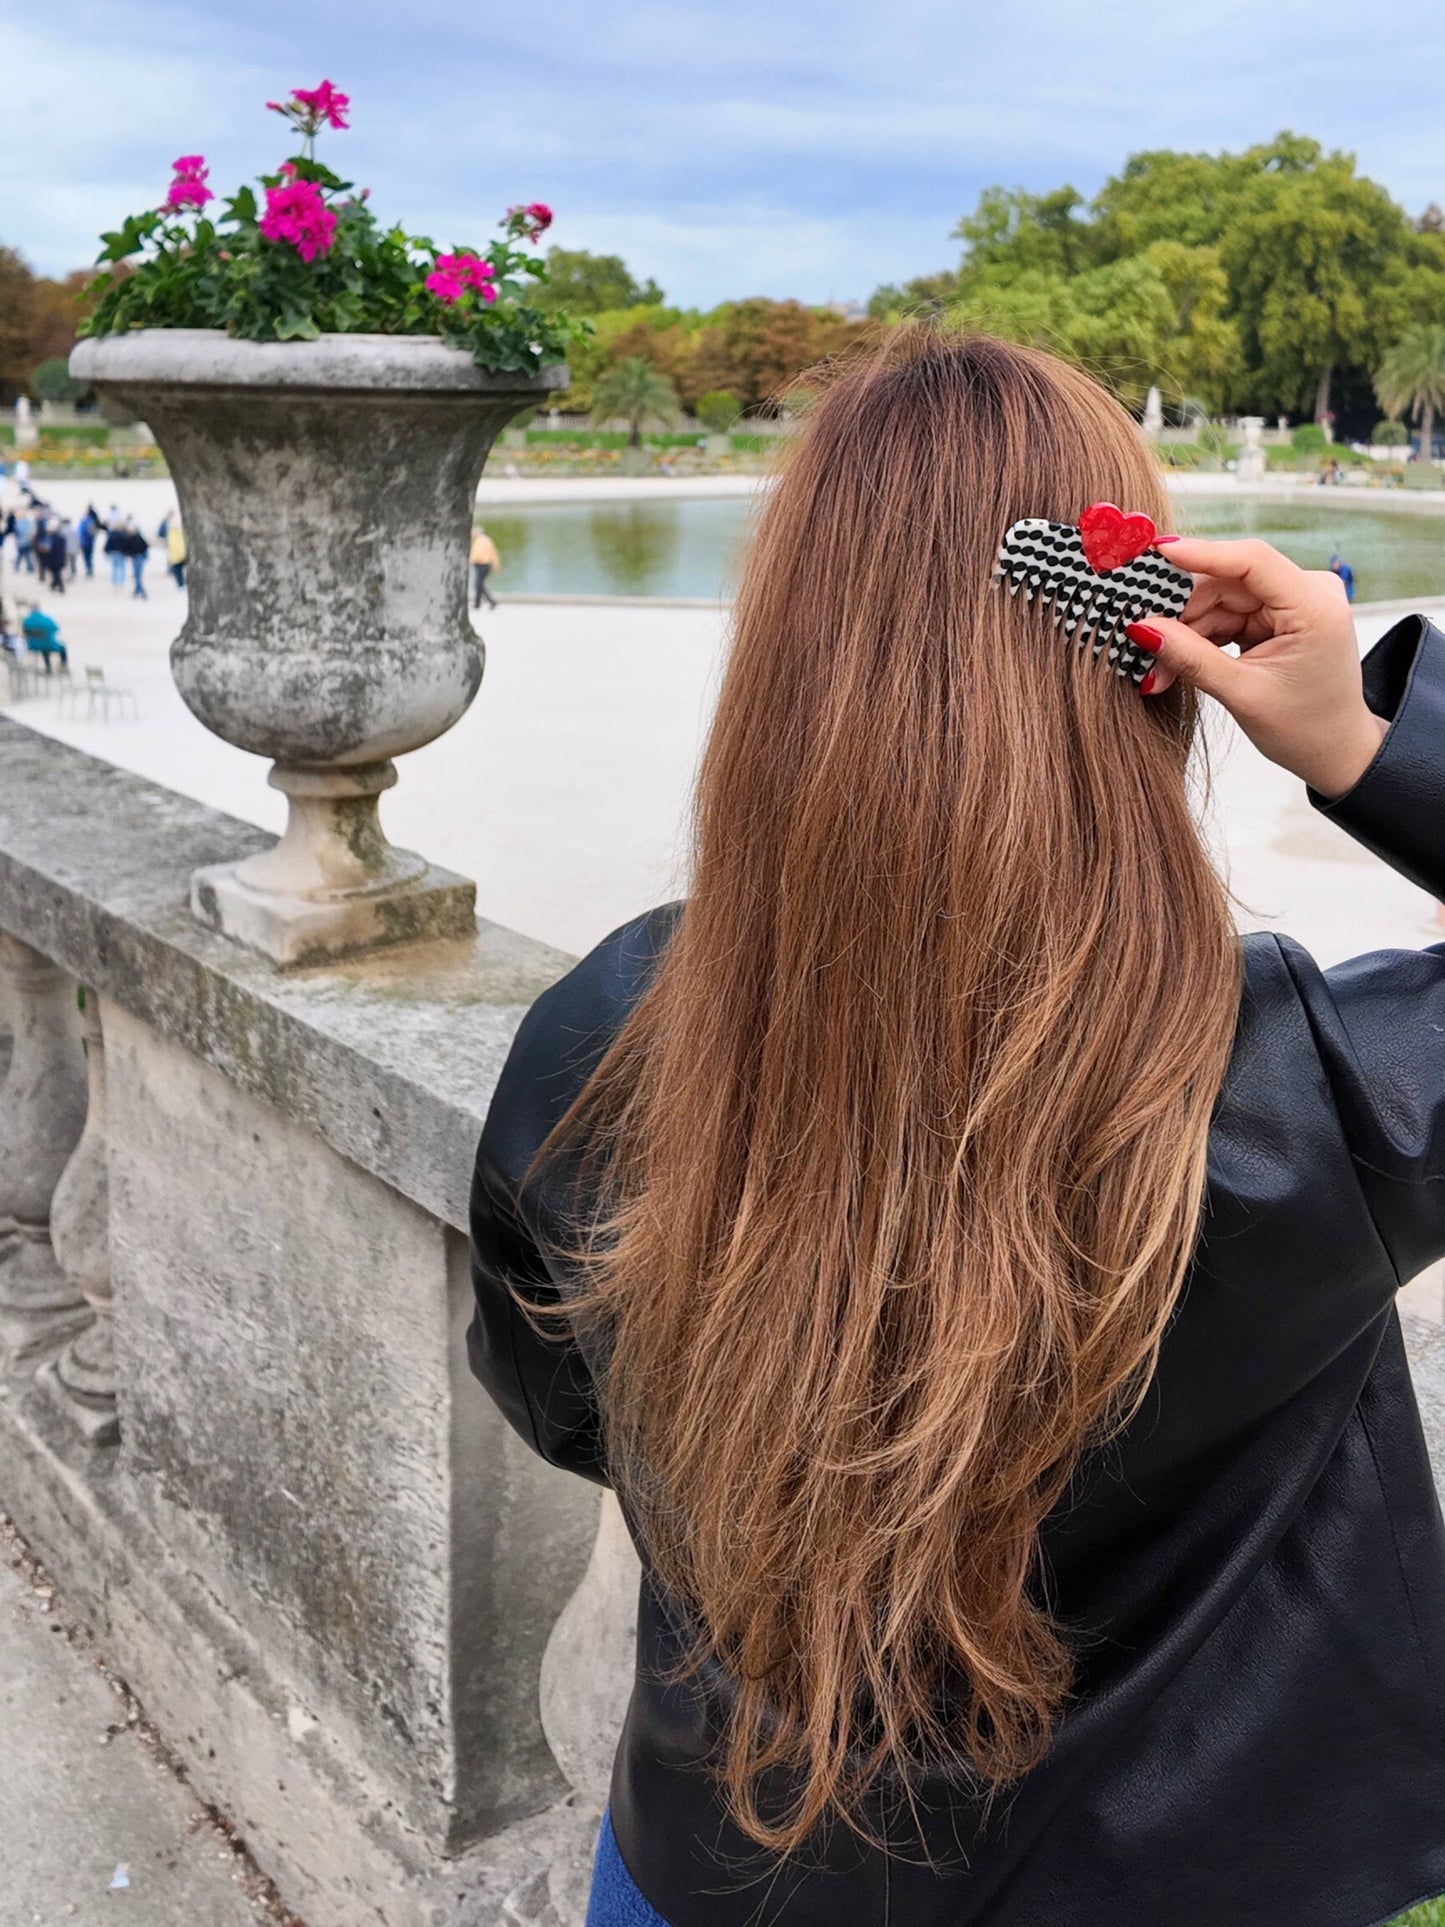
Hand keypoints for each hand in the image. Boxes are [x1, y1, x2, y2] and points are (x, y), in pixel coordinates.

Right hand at [1127, 538, 1388, 799]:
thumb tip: (1141, 628)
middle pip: (1228, 582)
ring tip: (1161, 672)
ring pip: (1221, 600)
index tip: (1157, 552)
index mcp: (1314, 608)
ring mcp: (1294, 601)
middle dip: (1182, 615)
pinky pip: (1228, 614)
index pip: (1253, 561)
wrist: (1334, 750)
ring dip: (1186, 633)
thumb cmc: (1304, 728)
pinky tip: (1180, 663)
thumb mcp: (1242, 695)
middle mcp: (1309, 593)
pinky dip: (1201, 638)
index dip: (1202, 554)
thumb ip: (1192, 658)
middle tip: (1143, 645)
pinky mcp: (1278, 615)